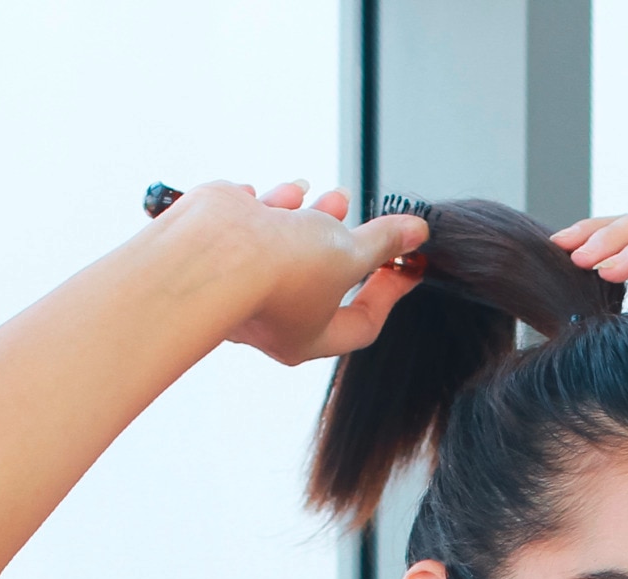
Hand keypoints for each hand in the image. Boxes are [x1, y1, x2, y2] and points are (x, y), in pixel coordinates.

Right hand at [159, 180, 426, 366]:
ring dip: (306, 214)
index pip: (362, 321)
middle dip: (342, 238)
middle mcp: (271, 315)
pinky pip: (250, 225)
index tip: (409, 263)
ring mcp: (242, 282)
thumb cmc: (277, 270)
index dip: (390, 290)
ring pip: (284, 245)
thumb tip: (415, 234)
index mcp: (306, 337)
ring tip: (321, 194)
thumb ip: (384, 242)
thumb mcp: (350, 254)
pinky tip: (270, 193)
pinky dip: (267, 205)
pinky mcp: (220, 249)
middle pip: (321, 276)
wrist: (212, 250)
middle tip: (354, 212)